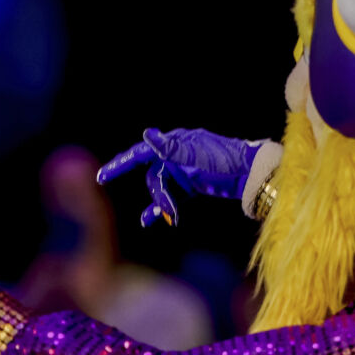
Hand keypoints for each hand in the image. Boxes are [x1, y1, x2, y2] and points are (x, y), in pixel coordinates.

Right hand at [97, 128, 267, 226]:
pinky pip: (170, 198)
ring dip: (163, 205)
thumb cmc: (226, 160)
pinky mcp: (190, 186)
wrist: (251, 174)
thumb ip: (171, 147)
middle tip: (170, 211)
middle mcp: (175, 156)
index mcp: (175, 144)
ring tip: (171, 219)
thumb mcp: (198, 154)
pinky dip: (162, 208)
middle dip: (159, 196)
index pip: (140, 154)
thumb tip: (147, 134)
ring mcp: (182, 172)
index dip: (120, 164)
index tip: (102, 177)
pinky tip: (152, 220)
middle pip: (153, 178)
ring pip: (161, 190)